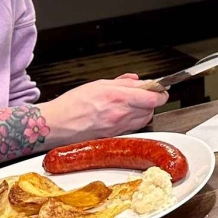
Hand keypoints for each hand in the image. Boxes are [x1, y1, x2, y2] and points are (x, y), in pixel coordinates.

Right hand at [41, 74, 167, 145]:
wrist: (56, 125)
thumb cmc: (72, 104)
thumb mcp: (98, 84)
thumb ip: (121, 82)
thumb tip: (136, 80)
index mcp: (118, 97)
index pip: (153, 98)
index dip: (161, 92)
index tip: (160, 89)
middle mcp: (121, 114)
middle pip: (151, 109)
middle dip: (151, 101)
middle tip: (144, 95)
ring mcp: (119, 128)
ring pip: (144, 120)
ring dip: (144, 111)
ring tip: (133, 105)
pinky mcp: (114, 137)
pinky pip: (133, 128)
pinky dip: (134, 121)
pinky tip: (124, 115)